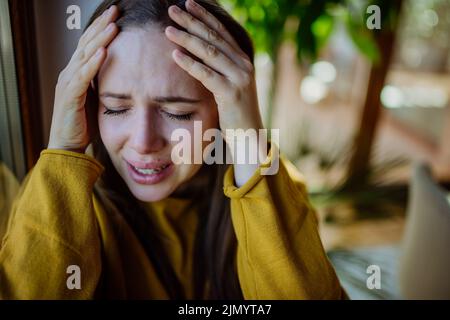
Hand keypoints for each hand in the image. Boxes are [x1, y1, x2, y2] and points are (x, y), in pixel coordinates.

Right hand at [48, 6, 118, 152]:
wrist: (68, 144)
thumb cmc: (83, 122)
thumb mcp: (96, 97)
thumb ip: (102, 83)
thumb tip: (120, 73)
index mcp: (76, 72)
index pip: (89, 44)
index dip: (101, 28)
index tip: (117, 16)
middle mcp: (70, 72)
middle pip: (86, 43)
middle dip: (101, 26)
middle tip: (116, 10)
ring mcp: (68, 82)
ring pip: (85, 55)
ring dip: (99, 39)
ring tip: (113, 25)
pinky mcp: (70, 95)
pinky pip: (82, 76)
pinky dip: (93, 63)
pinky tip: (103, 51)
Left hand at [165, 0, 262, 134]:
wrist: (249, 136)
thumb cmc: (235, 111)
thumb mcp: (229, 84)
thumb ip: (219, 67)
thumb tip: (199, 51)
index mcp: (242, 59)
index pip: (221, 32)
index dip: (205, 16)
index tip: (188, 3)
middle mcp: (243, 64)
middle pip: (213, 37)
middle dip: (192, 21)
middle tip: (172, 10)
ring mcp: (239, 78)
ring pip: (209, 52)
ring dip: (187, 38)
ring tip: (168, 29)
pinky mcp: (231, 93)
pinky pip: (206, 74)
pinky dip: (189, 63)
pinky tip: (175, 55)